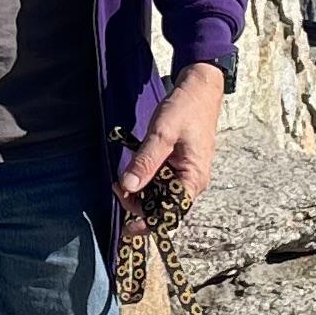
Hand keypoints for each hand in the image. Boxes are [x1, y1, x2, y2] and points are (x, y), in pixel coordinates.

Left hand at [120, 62, 227, 209]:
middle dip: (138, 203)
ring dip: (139, 190)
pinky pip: (159, 180)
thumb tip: (128, 186)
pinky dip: (144, 177)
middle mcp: (191, 181)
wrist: (199, 88)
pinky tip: (131, 170)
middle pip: (163, 206)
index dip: (149, 222)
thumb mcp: (162, 134)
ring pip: (159, 194)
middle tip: (116, 187)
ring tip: (119, 180)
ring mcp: (184, 173)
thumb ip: (145, 161)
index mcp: (193, 179)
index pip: (172, 214)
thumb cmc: (185, 109)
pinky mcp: (177, 164)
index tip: (127, 227)